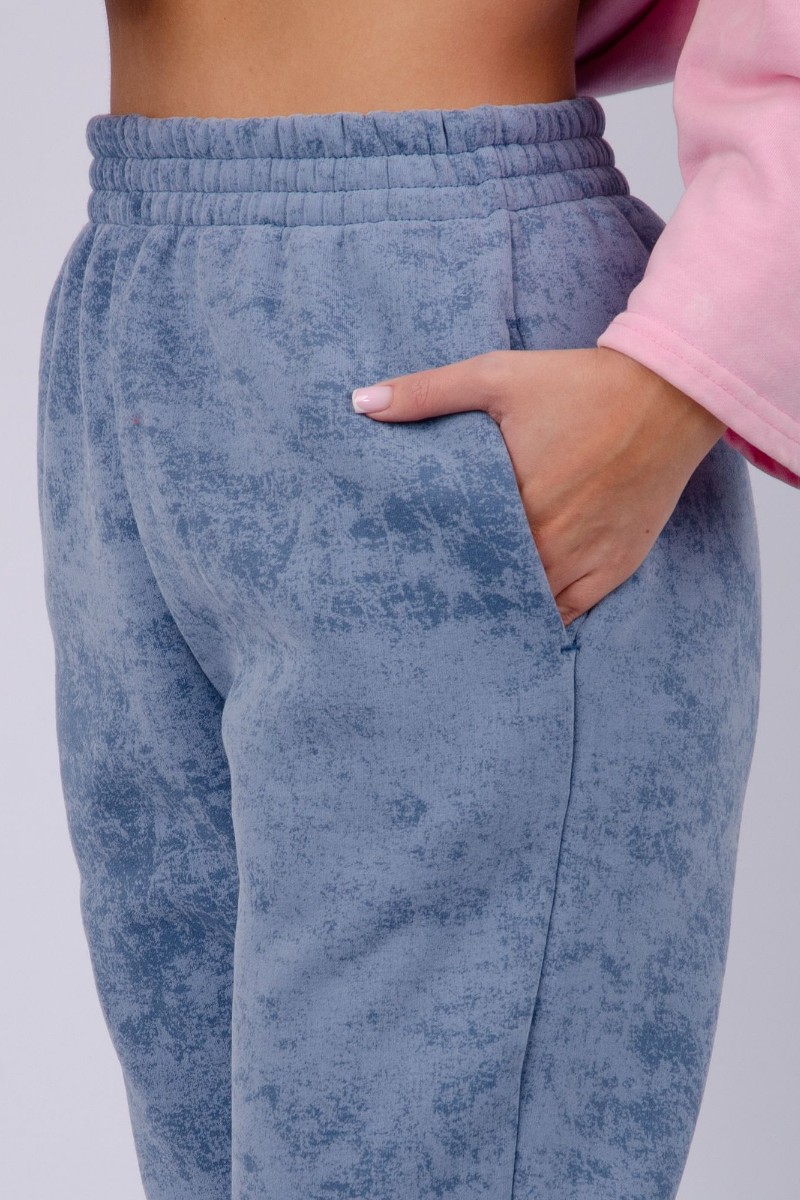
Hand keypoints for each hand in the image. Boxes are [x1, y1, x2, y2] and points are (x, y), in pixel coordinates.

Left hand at [351, 347, 726, 625]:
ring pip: (529, 607)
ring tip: (465, 618)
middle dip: (461, 591)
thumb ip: (427, 393)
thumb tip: (360, 403)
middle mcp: (549, 542)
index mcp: (513, 502)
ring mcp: (586, 560)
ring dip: (500, 609)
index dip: (429, 563)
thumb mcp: (497, 376)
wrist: (668, 394)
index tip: (404, 572)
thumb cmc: (579, 384)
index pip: (455, 551)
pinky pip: (572, 613)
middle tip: (428, 601)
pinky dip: (544, 617)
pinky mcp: (617, 567)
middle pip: (490, 586)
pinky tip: (517, 621)